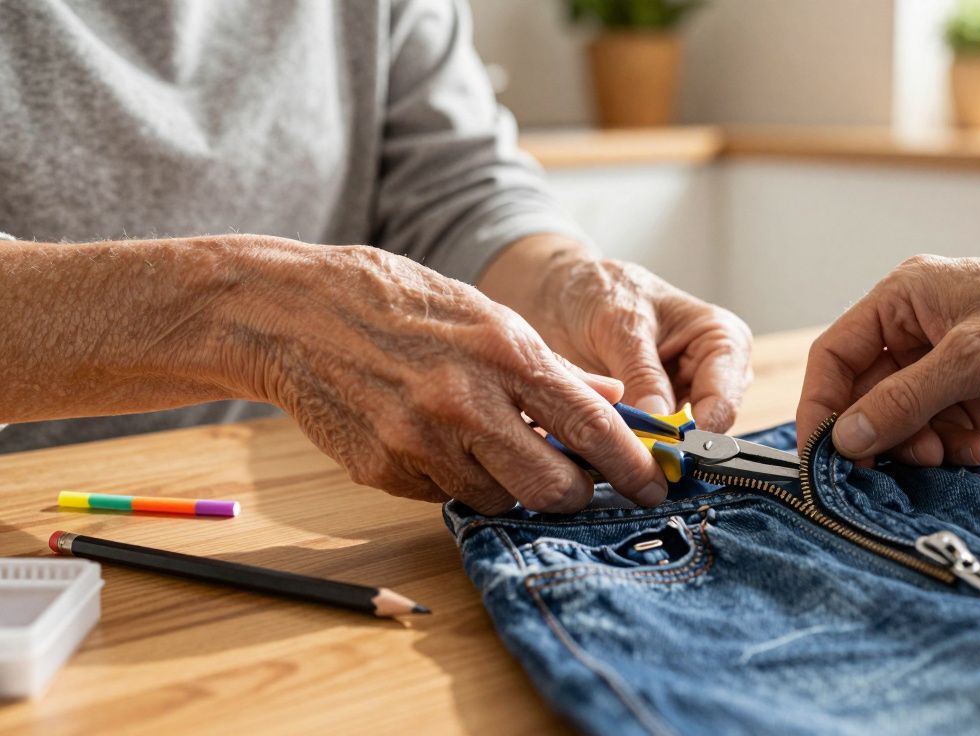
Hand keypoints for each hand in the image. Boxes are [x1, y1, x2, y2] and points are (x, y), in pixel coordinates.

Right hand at [221, 238, 669, 512]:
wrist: (292, 312)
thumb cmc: (396, 302)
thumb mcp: (484, 313)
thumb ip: (550, 365)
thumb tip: (610, 400)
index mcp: (503, 352)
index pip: (590, 426)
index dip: (630, 466)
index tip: (653, 485)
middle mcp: (465, 402)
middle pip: (551, 489)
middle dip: (573, 494)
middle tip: (575, 482)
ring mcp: (419, 442)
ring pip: (497, 499)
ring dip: (508, 484)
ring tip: (487, 441)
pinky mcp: (383, 470)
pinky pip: (444, 495)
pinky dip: (455, 478)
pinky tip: (437, 439)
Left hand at [480, 237, 752, 432]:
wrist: (564, 293)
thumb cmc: (601, 290)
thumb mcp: (619, 324)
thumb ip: (641, 373)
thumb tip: (660, 424)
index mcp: (723, 341)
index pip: (723, 402)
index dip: (695, 435)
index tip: (658, 455)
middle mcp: (715, 376)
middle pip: (707, 431)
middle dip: (669, 449)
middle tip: (630, 463)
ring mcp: (687, 399)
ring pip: (679, 445)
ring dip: (646, 453)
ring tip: (610, 454)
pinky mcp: (658, 418)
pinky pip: (651, 445)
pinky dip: (630, 451)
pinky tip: (604, 451)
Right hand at [798, 255, 979, 465]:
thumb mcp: (972, 359)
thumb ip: (904, 400)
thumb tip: (846, 437)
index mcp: (904, 299)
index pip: (837, 354)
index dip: (822, 404)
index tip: (820, 453)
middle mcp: (919, 329)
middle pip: (867, 392)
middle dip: (878, 431)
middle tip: (894, 463)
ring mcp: (949, 363)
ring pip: (902, 418)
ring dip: (917, 444)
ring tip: (947, 455)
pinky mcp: (979, 393)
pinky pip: (940, 430)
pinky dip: (949, 448)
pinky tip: (977, 451)